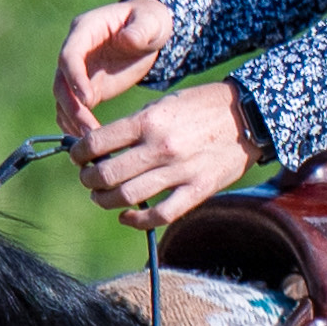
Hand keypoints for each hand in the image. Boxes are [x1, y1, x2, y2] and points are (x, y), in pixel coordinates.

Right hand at [53, 0, 172, 135]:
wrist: (147, 32)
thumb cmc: (149, 22)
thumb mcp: (150, 22)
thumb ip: (140, 30)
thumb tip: (127, 39)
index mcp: (85, 30)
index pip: (70, 55)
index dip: (74, 78)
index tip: (89, 100)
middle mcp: (75, 51)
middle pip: (61, 83)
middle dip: (73, 108)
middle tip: (90, 131)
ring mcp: (77, 72)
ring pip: (63, 100)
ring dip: (73, 122)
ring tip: (91, 142)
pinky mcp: (86, 89)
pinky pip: (72, 110)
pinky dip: (76, 126)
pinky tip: (90, 142)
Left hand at [76, 77, 266, 229]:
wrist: (248, 116)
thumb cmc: (201, 107)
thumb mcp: (164, 105)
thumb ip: (135, 127)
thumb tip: (101, 148)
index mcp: (149, 121)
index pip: (97, 142)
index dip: (79, 153)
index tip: (78, 157)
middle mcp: (161, 147)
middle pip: (107, 174)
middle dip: (88, 180)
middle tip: (88, 179)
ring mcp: (180, 172)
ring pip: (127, 197)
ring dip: (106, 201)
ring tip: (102, 197)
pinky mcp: (198, 190)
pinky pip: (160, 215)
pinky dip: (137, 220)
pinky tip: (127, 216)